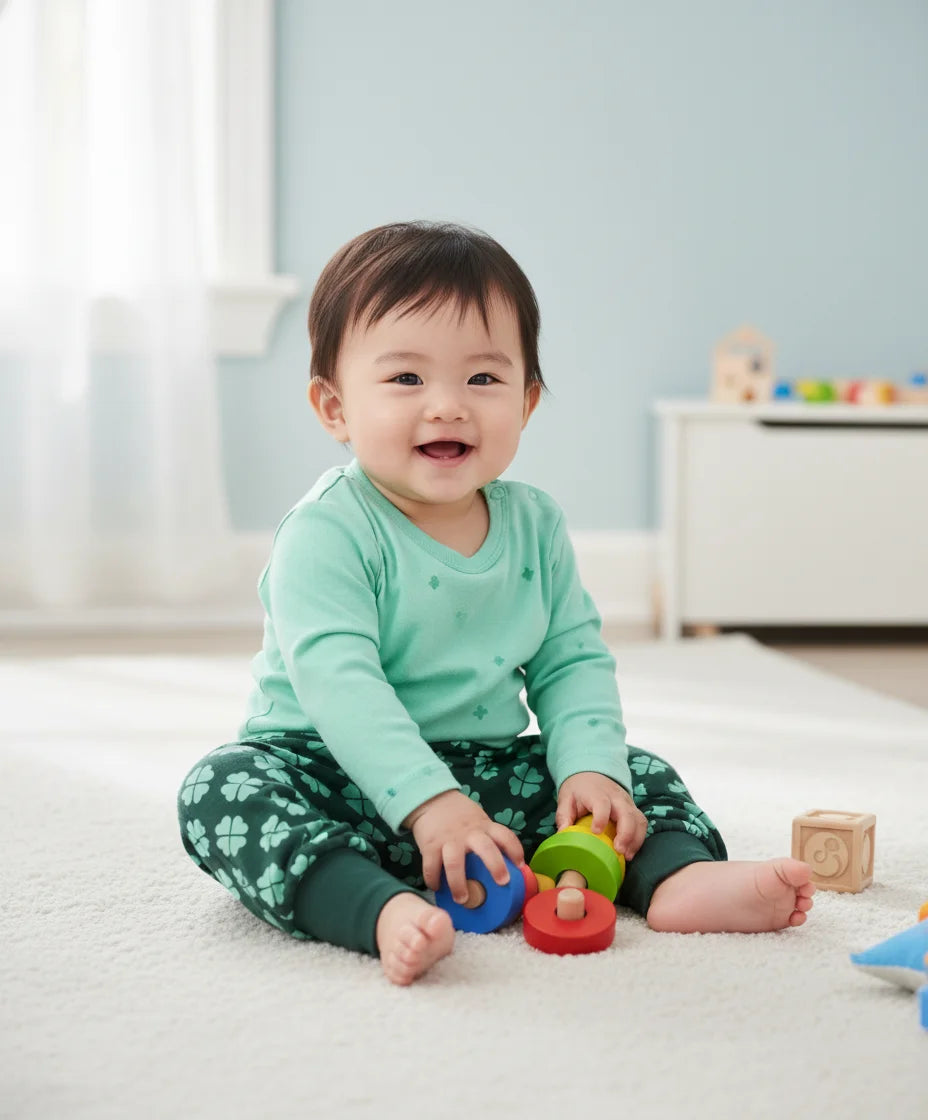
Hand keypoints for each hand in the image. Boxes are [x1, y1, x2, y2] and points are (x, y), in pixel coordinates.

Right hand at [404, 789, 525, 902]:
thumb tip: (503, 863)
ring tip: (463, 899)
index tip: (520, 865)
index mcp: (484, 827)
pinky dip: (433, 880)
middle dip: (495, 866)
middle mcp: (469, 833)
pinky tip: (437, 887)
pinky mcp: (430, 846)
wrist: (432, 800)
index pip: (505, 835)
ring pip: (455, 862)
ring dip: (459, 884)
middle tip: (502, 883)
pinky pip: (431, 866)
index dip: (515, 850)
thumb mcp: (478, 821)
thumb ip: (487, 837)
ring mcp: (449, 840)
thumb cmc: (459, 816)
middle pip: (485, 848)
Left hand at [556, 772, 646, 858]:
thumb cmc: (579, 789)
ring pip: (638, 820)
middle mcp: (616, 797)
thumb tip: (563, 835)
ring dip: (635, 839)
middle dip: (626, 833)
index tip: (596, 831)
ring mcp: (627, 803)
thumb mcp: (566, 798)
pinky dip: (638, 839)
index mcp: (597, 793)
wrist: (591, 773)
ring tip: (626, 855)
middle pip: (627, 813)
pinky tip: (630, 851)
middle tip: (619, 850)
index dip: (601, 818)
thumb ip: (564, 816)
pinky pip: (641, 824)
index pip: (602, 804)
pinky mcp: (633, 810)